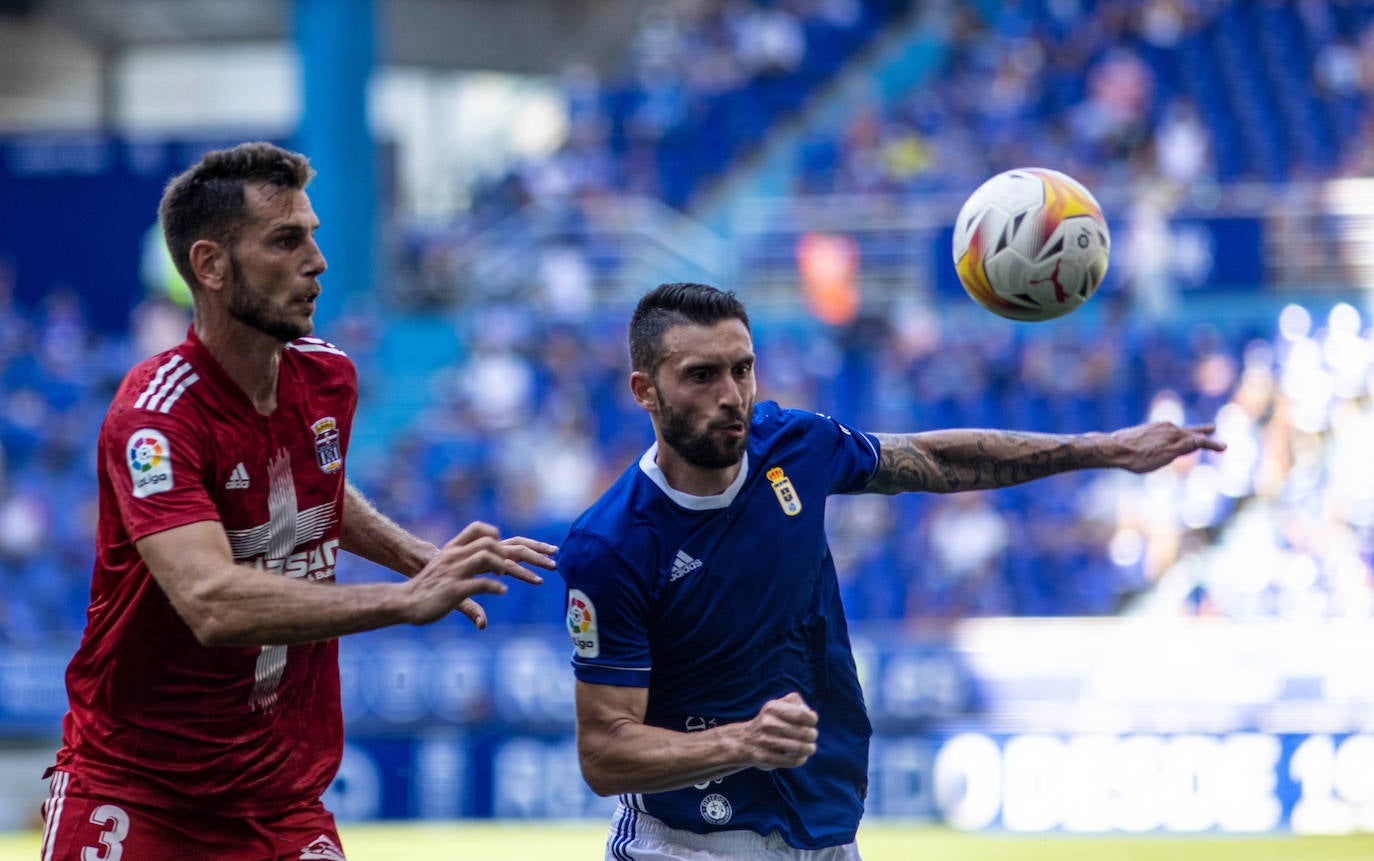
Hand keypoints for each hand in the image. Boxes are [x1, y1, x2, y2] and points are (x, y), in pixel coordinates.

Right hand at [402, 522, 550, 627]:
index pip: (487, 532)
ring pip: (489, 557)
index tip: (539, 549)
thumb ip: (475, 574)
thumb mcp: (453, 575)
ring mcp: (456, 570)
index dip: (514, 539)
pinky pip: (479, 583)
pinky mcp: (453, 588)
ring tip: (533, 580)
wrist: (404, 601)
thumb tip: (497, 583)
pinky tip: (504, 591)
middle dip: (529, 552)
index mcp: (458, 548)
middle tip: (552, 563)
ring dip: (513, 568)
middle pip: (497, 543)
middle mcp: (458, 555)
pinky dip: (495, 586)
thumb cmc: (429, 589)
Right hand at [740, 692, 818, 771]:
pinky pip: (793, 761)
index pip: (803, 715)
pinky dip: (801, 759)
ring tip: (809, 748)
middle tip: (811, 736)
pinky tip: (801, 756)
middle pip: (804, 732)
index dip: (812, 719)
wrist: (745, 741)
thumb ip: (794, 701)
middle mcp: (768, 724)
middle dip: (812, 735)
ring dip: (809, 748)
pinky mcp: (765, 758)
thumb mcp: (777, 704)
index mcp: (772, 708)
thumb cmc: (769, 721)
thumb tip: (809, 713)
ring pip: (801, 748)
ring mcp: (766, 741)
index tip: (811, 722)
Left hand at [1108, 422, 1225, 472]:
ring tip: (1193, 432)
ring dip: (1187, 432)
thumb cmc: (1139, 457)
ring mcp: (1154, 427)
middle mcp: (1166, 427)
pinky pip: (1165, 432)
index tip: (1225, 447)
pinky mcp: (1144, 430)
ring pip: (1176, 430)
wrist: (1112, 449)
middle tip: (1212, 428)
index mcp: (1174, 433)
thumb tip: (1201, 439)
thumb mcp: (1165, 455)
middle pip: (1188, 430)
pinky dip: (1173, 434)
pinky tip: (1168, 437)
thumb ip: (1184, 447)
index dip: (1211, 444)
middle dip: (1201, 431)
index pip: (1198, 440)